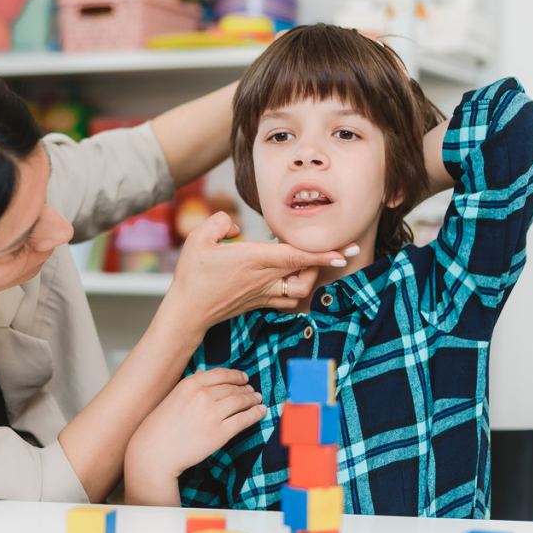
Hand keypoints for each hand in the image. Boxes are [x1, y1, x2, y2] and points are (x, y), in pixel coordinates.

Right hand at [124, 368, 265, 505]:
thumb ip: (190, 386)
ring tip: (258, 400)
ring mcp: (212, 414)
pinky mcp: (220, 433)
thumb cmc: (159, 428)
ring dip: (252, 400)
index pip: (221, 374)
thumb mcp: (172, 398)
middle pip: (232, 388)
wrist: (153, 453)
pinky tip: (261, 412)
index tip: (244, 378)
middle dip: (245, 389)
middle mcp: (202, 395)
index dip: (236, 375)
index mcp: (190, 384)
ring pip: (240, 401)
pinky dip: (255, 414)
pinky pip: (244, 419)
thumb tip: (203, 373)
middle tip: (252, 391)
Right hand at [162, 212, 353, 333]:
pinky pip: (289, 301)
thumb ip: (220, 222)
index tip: (345, 252)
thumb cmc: (192, 275)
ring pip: (301, 291)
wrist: (187, 311)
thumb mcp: (198, 237)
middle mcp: (263, 279)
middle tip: (334, 249)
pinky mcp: (259, 303)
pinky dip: (298, 292)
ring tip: (307, 263)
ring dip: (310, 278)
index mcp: (253, 260)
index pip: (296, 256)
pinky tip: (294, 281)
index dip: (322, 254)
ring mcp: (263, 294)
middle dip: (325, 262)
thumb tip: (236, 226)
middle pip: (305, 274)